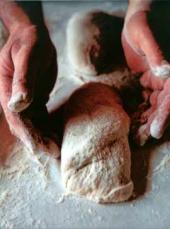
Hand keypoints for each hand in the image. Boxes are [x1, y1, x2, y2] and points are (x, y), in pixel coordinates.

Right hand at [0, 23, 59, 156]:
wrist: (33, 37)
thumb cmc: (29, 43)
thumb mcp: (26, 56)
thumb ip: (23, 79)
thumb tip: (19, 104)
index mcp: (7, 91)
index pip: (17, 118)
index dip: (28, 134)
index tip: (41, 148)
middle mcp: (14, 99)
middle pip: (25, 125)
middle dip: (38, 141)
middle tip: (54, 153)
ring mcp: (25, 100)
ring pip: (33, 124)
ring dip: (43, 137)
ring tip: (57, 149)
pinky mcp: (35, 99)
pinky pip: (40, 117)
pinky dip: (47, 127)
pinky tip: (56, 135)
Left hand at [122, 8, 169, 144]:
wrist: (140, 15)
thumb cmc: (144, 20)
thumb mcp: (145, 32)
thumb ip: (156, 51)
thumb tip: (168, 70)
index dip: (164, 116)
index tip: (156, 132)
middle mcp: (166, 78)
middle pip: (162, 106)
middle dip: (152, 124)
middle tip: (141, 140)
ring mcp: (156, 80)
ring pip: (153, 106)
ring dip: (145, 121)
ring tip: (135, 136)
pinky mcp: (147, 80)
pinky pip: (145, 99)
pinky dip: (139, 111)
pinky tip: (131, 121)